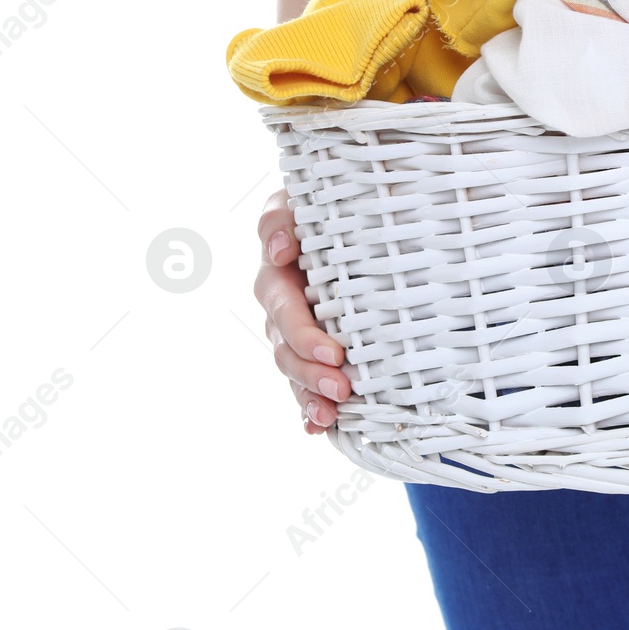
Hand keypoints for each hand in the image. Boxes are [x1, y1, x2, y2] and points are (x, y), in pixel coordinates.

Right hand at [255, 187, 348, 434]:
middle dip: (312, 371)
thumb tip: (278, 248)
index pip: (284, 309)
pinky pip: (303, 383)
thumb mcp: (298, 202)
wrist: (350, 212)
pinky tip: (320, 428)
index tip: (334, 352)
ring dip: (309, 394)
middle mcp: (281, 307)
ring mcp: (292, 331)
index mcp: (278, 275)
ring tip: (331, 412)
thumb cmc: (325, 206)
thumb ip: (281, 217)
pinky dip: (308, 408)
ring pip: (293, 370)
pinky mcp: (309, 347)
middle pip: (286, 348)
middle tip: (341, 385)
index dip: (304, 334)